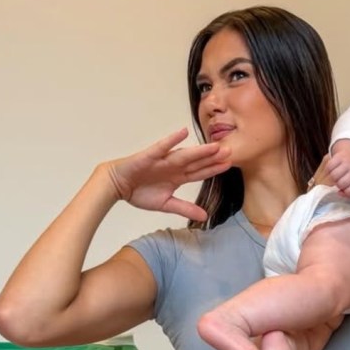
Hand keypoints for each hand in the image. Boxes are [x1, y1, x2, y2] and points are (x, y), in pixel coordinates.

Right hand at [101, 128, 230, 221]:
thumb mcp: (166, 204)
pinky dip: (172, 140)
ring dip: (199, 150)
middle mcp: (173, 166)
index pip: (200, 172)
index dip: (214, 169)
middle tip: (231, 151)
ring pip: (184, 155)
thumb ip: (185, 209)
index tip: (230, 164)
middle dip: (213, 158)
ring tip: (214, 146)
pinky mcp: (150, 156)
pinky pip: (162, 147)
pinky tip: (183, 133)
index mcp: (178, 177)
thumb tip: (205, 216)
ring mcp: (163, 160)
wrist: (117, 185)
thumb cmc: (139, 191)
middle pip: (196, 162)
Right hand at [310, 145, 349, 190]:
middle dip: (338, 184)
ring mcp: (347, 162)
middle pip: (341, 184)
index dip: (344, 193)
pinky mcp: (339, 157)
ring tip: (335, 176)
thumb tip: (339, 193)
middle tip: (338, 181)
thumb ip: (349, 190)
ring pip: (334, 176)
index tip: (342, 190)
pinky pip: (329, 167)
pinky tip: (332, 169)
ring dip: (332, 177)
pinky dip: (328, 169)